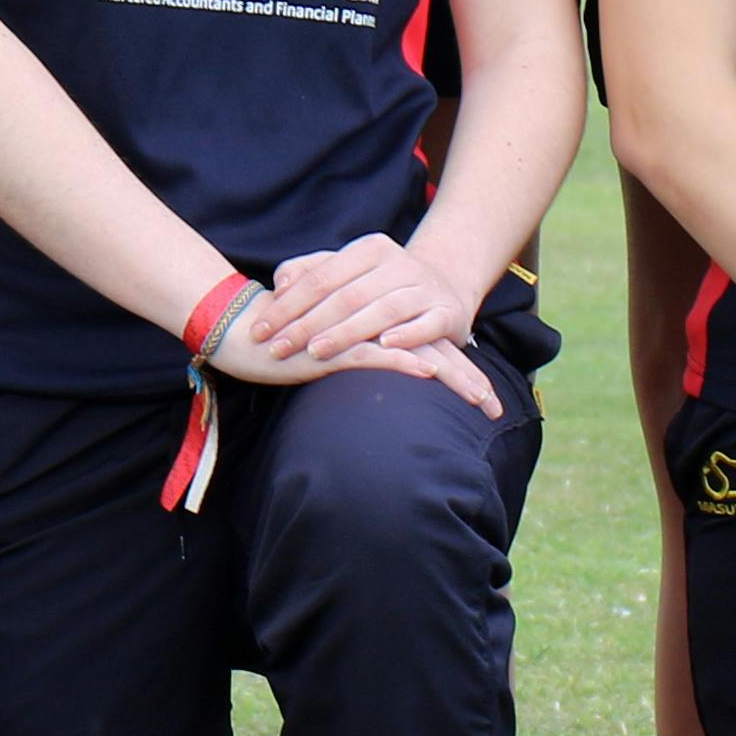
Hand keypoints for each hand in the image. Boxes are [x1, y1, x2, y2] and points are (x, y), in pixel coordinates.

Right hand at [207, 293, 498, 417]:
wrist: (239, 329)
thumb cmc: (282, 344)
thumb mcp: (324, 355)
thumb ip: (352, 360)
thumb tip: (378, 379)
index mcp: (374, 330)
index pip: (425, 346)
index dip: (457, 367)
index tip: (485, 397)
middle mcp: (372, 329)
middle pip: (431, 350)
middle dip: (467, 380)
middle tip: (497, 406)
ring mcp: (353, 336)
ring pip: (413, 354)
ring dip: (450, 377)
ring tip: (480, 399)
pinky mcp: (331, 347)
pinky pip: (374, 354)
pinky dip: (403, 363)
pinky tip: (429, 374)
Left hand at [244, 231, 481, 369]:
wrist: (445, 285)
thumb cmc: (380, 284)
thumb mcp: (348, 270)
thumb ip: (310, 271)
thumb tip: (279, 282)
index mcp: (370, 249)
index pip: (321, 277)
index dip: (288, 304)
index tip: (260, 329)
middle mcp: (399, 264)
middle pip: (347, 296)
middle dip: (308, 324)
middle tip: (278, 348)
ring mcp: (424, 288)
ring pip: (383, 310)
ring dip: (348, 332)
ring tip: (317, 352)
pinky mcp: (447, 313)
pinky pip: (426, 324)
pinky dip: (407, 334)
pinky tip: (384, 345)